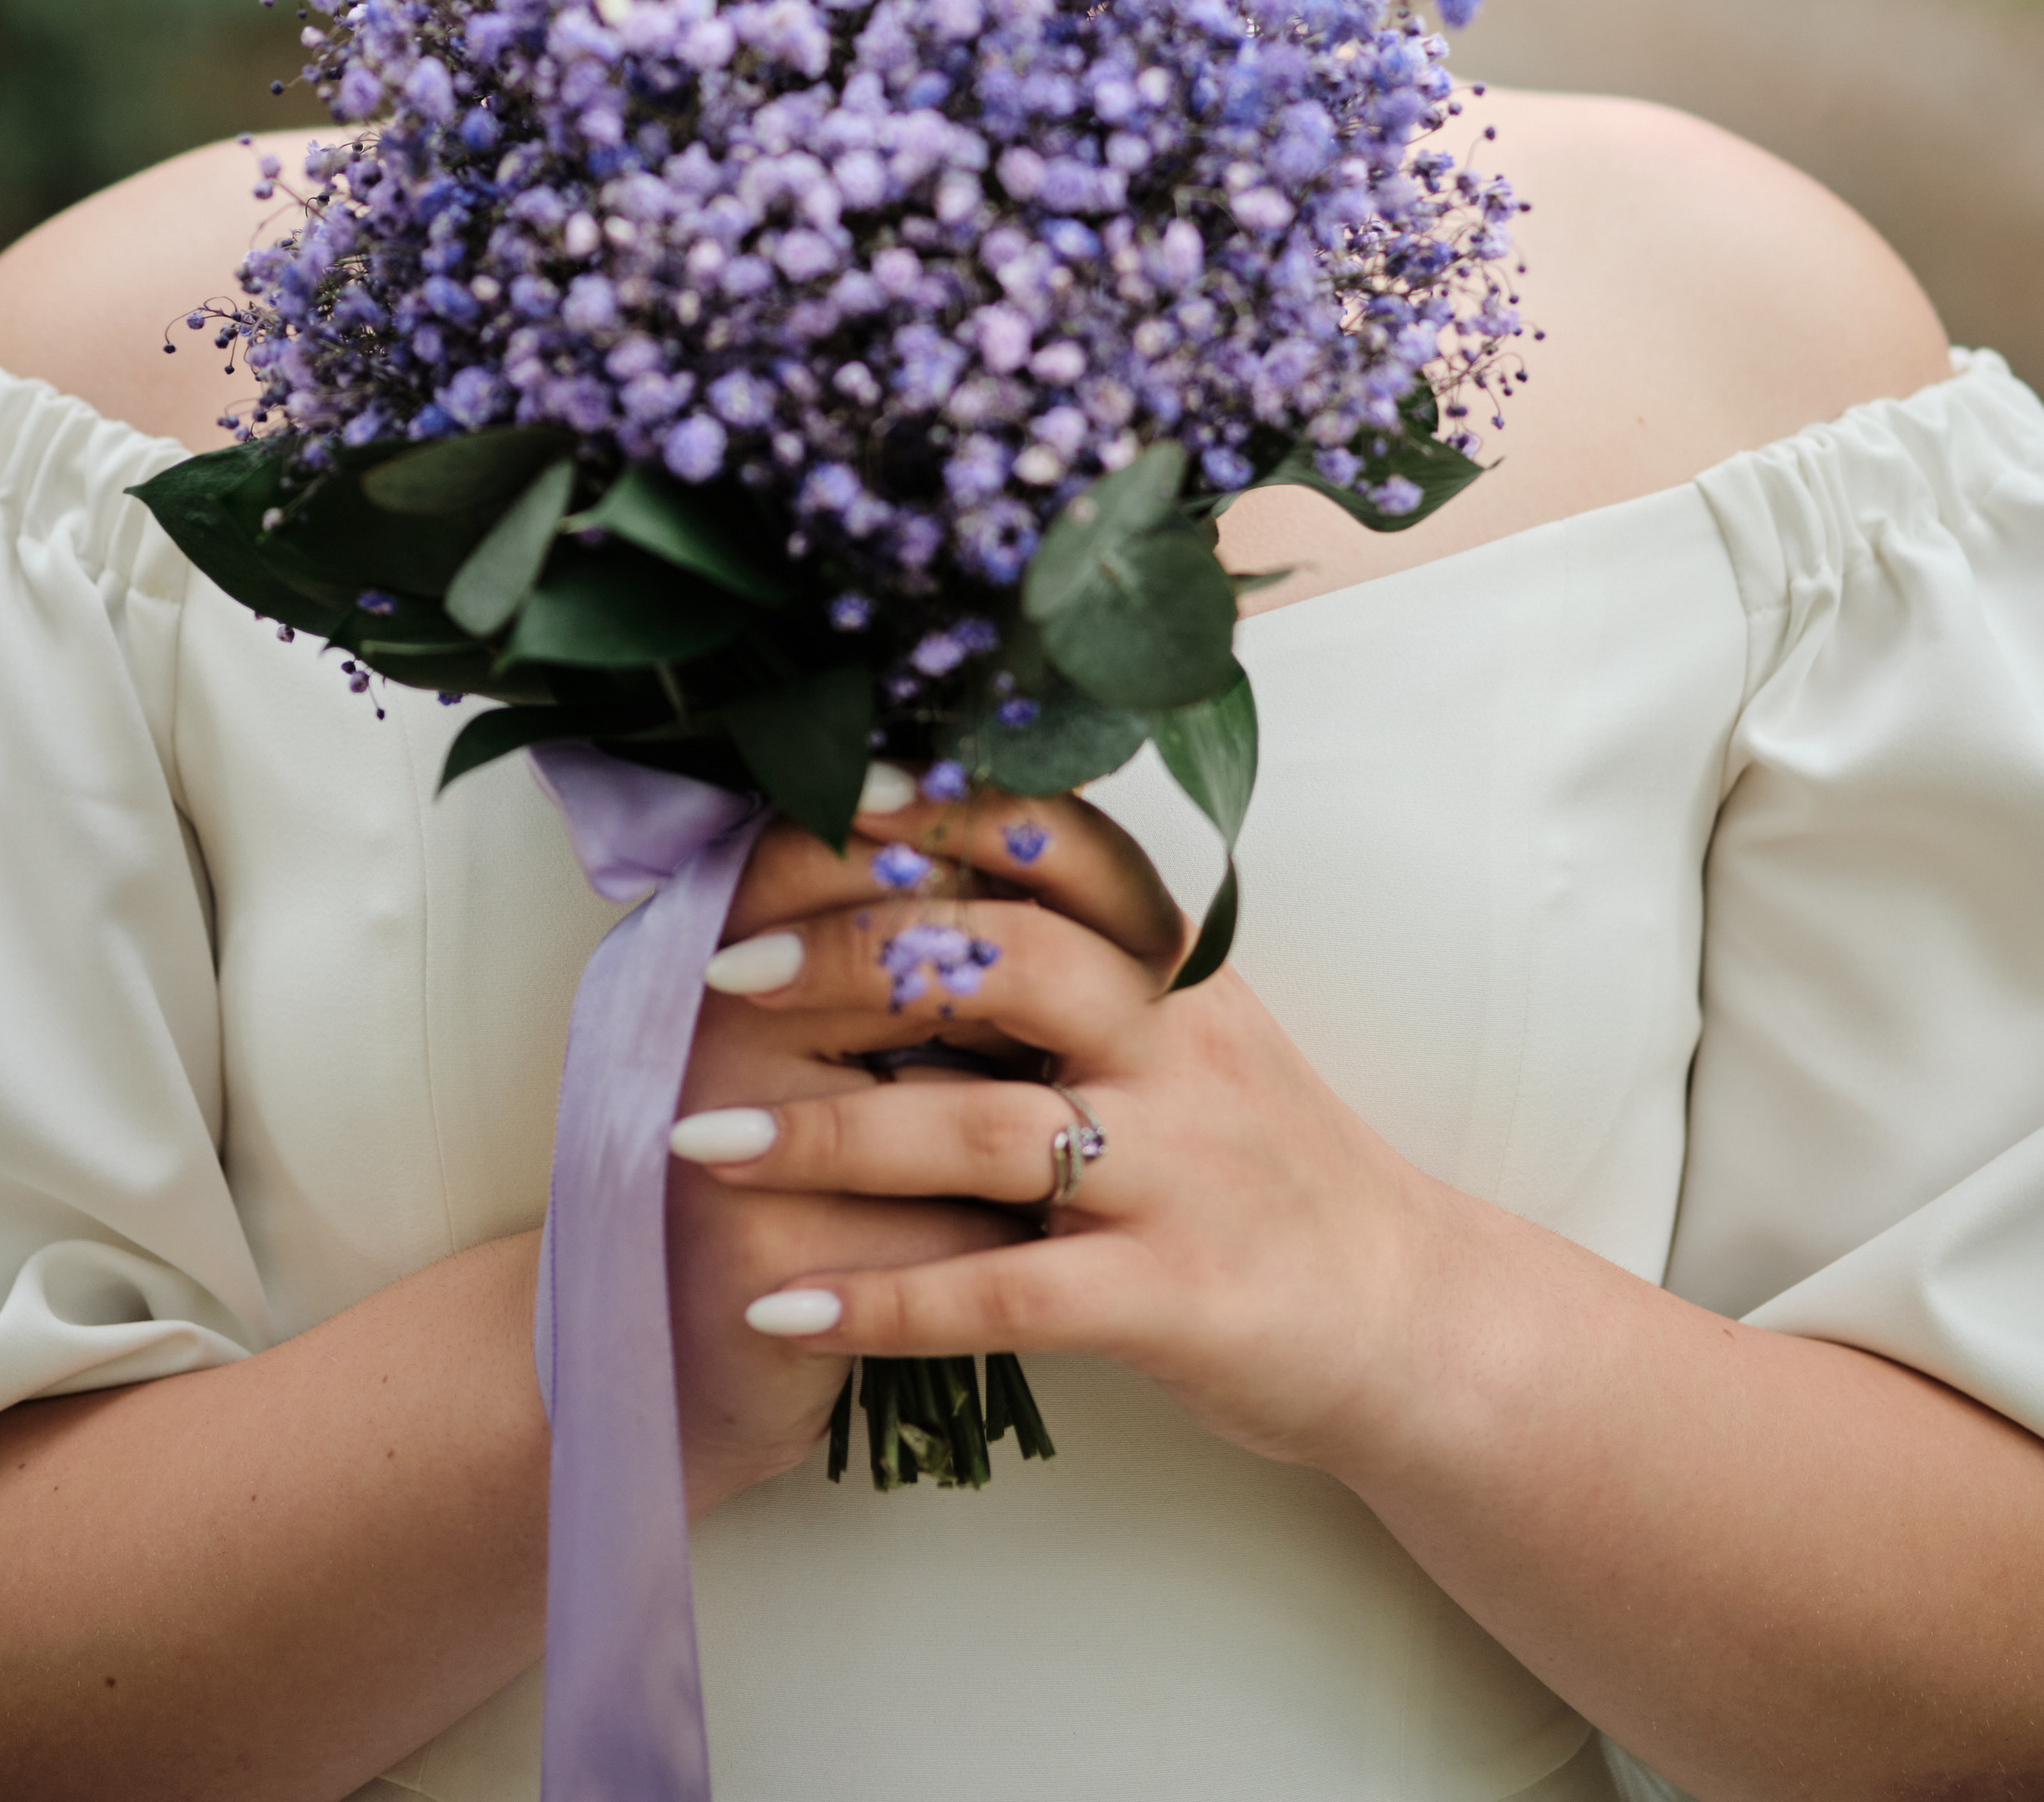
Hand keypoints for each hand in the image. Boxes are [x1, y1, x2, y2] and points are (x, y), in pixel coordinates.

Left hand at [673, 883, 1437, 1479]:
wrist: (1414, 1320)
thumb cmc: (1263, 1161)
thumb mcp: (1189, 1031)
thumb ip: (1076, 963)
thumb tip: (901, 887)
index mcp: (1177, 968)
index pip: (1058, 848)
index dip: (940, 814)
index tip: (827, 796)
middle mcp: (1181, 1046)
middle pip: (1006, 959)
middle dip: (850, 956)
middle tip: (719, 970)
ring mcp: (1182, 1171)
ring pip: (985, 1129)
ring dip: (829, 1136)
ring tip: (700, 1141)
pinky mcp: (1173, 1297)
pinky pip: (1005, 1294)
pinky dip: (883, 1300)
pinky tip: (781, 1302)